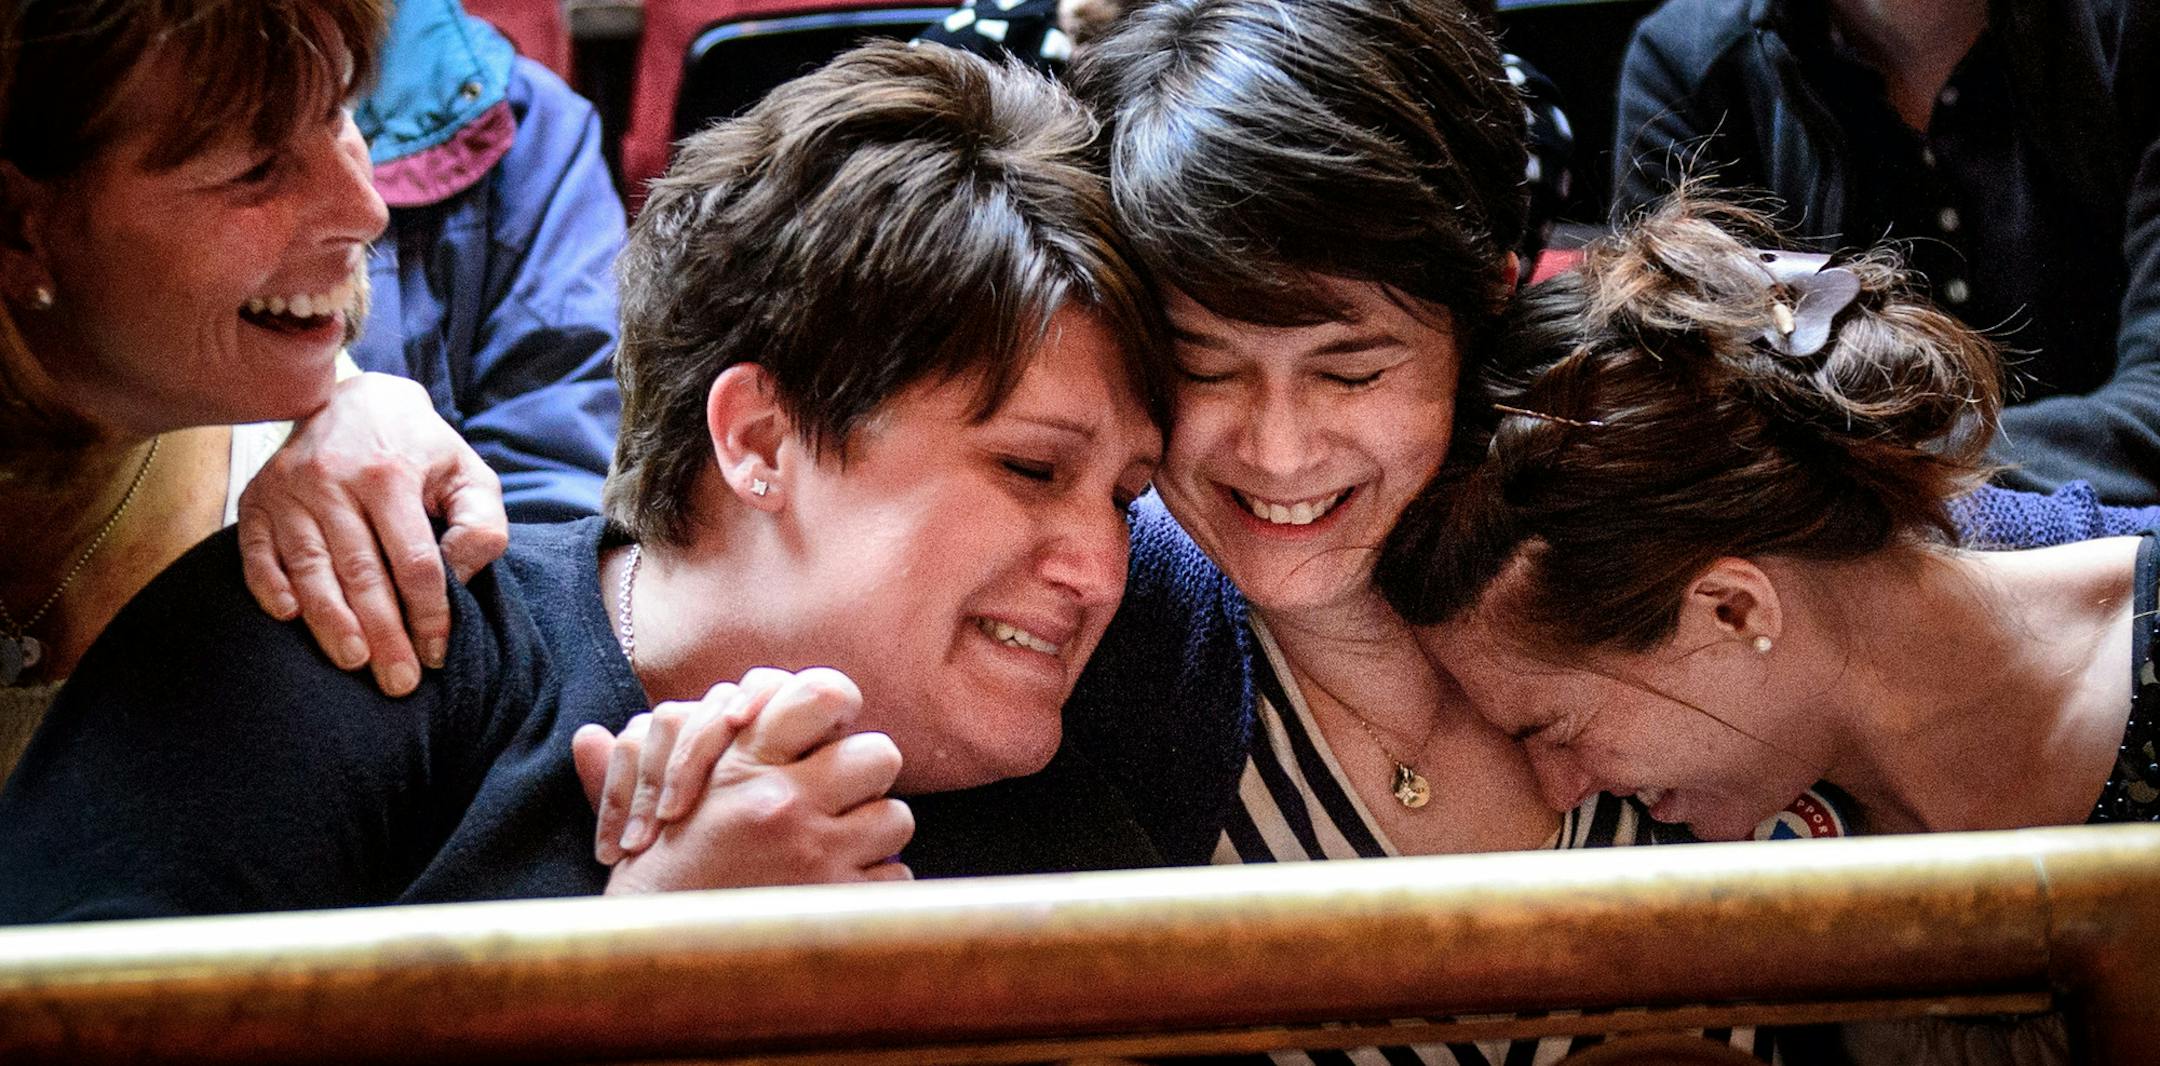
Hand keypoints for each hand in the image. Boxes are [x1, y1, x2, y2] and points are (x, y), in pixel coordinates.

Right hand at [237, 373, 508, 696]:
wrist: (354, 398)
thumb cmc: (420, 450)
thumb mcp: (467, 472)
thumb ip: (480, 522)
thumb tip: (459, 575)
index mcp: (390, 473)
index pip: (413, 560)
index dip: (427, 612)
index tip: (437, 652)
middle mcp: (334, 480)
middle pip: (361, 572)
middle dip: (382, 633)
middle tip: (398, 681)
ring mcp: (289, 489)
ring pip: (309, 568)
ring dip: (330, 621)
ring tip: (354, 662)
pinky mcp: (257, 498)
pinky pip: (255, 551)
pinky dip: (269, 586)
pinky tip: (288, 618)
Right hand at [574, 668, 913, 889]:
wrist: (657, 959)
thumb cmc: (658, 882)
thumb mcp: (648, 809)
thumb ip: (639, 762)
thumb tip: (590, 736)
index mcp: (745, 763)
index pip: (825, 693)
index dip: (839, 709)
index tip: (832, 735)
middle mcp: (785, 798)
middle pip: (879, 754)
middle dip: (866, 779)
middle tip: (845, 801)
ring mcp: (817, 849)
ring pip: (895, 816)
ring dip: (873, 835)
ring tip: (843, 852)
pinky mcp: (840, 898)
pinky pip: (895, 873)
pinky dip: (875, 885)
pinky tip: (842, 894)